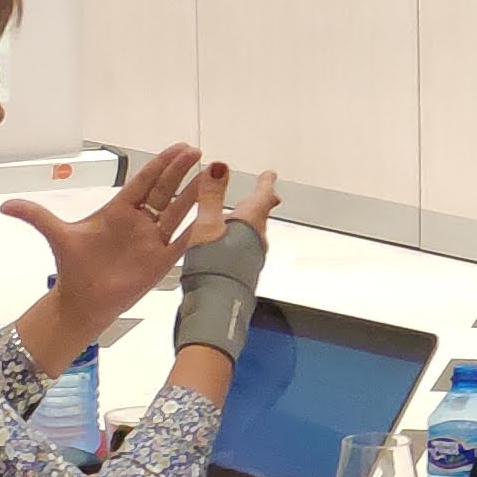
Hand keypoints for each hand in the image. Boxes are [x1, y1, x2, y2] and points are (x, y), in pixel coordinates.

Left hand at [6, 144, 230, 351]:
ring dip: (196, 195)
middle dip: (182, 172)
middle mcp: (141, 222)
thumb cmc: (74, 267)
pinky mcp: (162, 261)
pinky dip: (199, 228)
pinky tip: (215, 214)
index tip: (180, 148)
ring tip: (214, 175)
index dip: (162, 165)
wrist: (82, 301)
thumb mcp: (57, 236)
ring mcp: (153, 240)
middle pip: (166, 191)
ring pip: (179, 212)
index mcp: (119, 210)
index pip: (145, 182)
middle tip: (198, 153)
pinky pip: (184, 241)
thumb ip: (37, 216)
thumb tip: (4, 205)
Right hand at [168, 176, 277, 370]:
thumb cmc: (212, 267)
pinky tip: (230, 244)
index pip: (263, 196)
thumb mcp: (206, 225)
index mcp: (250, 223)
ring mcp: (252, 258)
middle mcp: (256, 240)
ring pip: (254, 233)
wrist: (216, 308)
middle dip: (262, 202)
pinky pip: (246, 248)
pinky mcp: (244, 272)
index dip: (266, 183)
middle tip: (266, 191)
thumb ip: (211, 196)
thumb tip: (219, 168)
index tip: (270, 174)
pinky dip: (241, 238)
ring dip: (250, 221)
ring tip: (243, 215)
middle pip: (261, 215)